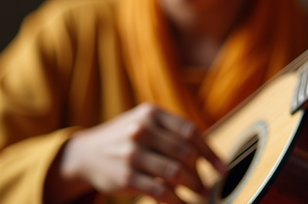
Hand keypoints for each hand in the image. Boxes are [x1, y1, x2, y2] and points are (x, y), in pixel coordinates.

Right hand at [57, 103, 225, 203]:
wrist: (86, 153)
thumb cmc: (126, 137)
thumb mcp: (145, 122)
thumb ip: (173, 132)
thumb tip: (210, 156)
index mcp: (152, 113)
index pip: (190, 131)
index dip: (210, 151)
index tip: (222, 168)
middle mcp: (142, 129)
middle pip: (185, 153)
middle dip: (201, 173)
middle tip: (209, 185)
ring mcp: (132, 153)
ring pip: (176, 173)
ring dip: (194, 187)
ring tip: (201, 195)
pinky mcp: (125, 177)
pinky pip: (160, 191)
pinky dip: (178, 201)